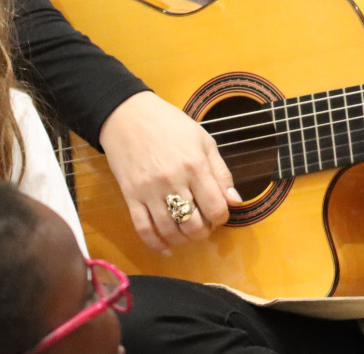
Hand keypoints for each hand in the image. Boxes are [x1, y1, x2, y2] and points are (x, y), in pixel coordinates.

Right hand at [97, 92, 239, 252]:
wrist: (128, 115)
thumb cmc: (169, 124)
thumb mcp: (203, 140)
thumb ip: (221, 172)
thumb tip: (235, 201)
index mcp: (194, 165)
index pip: (215, 207)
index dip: (221, 218)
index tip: (219, 214)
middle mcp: (172, 180)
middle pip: (193, 224)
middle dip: (204, 232)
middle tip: (204, 226)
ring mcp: (149, 190)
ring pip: (170, 230)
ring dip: (183, 240)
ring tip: (188, 235)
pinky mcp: (130, 196)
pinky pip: (143, 229)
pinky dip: (156, 244)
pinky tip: (167, 248)